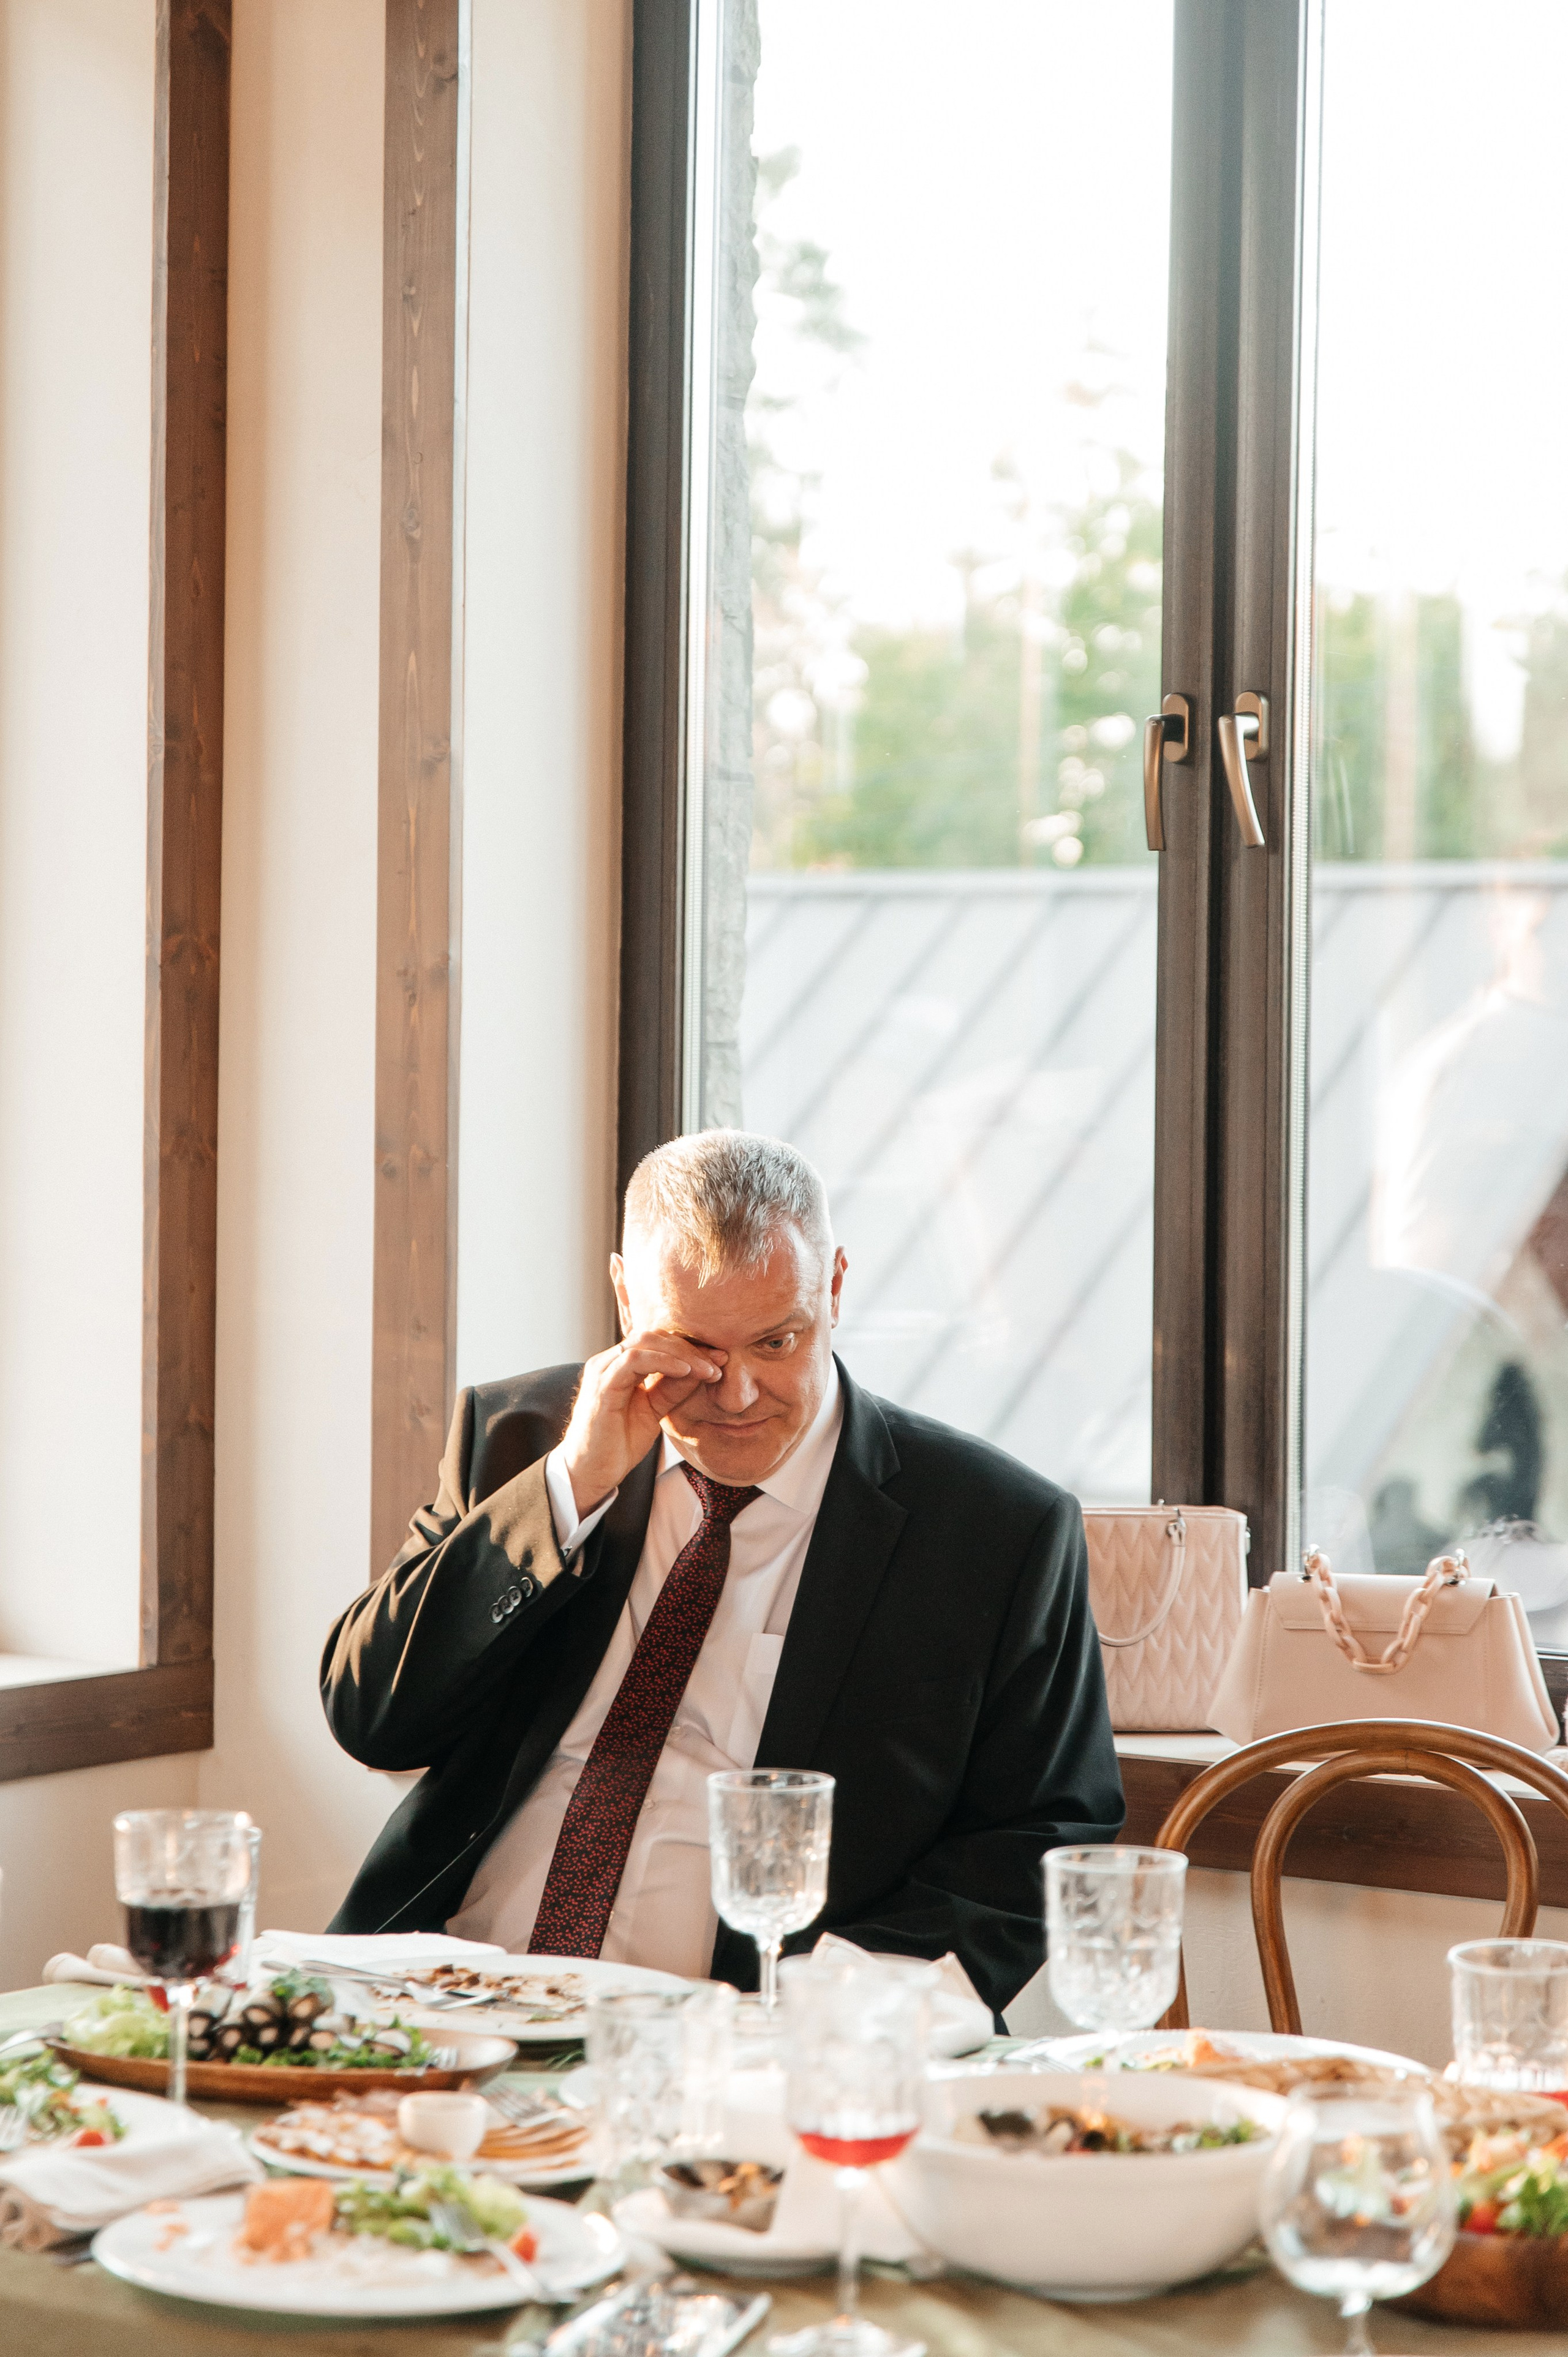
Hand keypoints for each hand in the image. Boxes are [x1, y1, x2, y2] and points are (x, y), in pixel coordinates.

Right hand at [560, 1331, 723, 1517]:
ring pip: (644, 1342)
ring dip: (682, 1353)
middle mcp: (608, 1361)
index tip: (720, 1358)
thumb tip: (704, 1370)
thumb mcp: (654, 1411)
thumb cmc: (618, 1443)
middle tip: (720, 1360)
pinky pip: (633, 1360)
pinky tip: (686, 1371)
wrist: (591, 1473)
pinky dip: (662, 1361)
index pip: (657, 1341)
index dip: (689, 1346)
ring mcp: (603, 1371)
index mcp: (619, 1365)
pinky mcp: (602, 1386)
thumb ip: (673, 1389)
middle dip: (690, 1346)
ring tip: (708, 1368)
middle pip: (653, 1336)